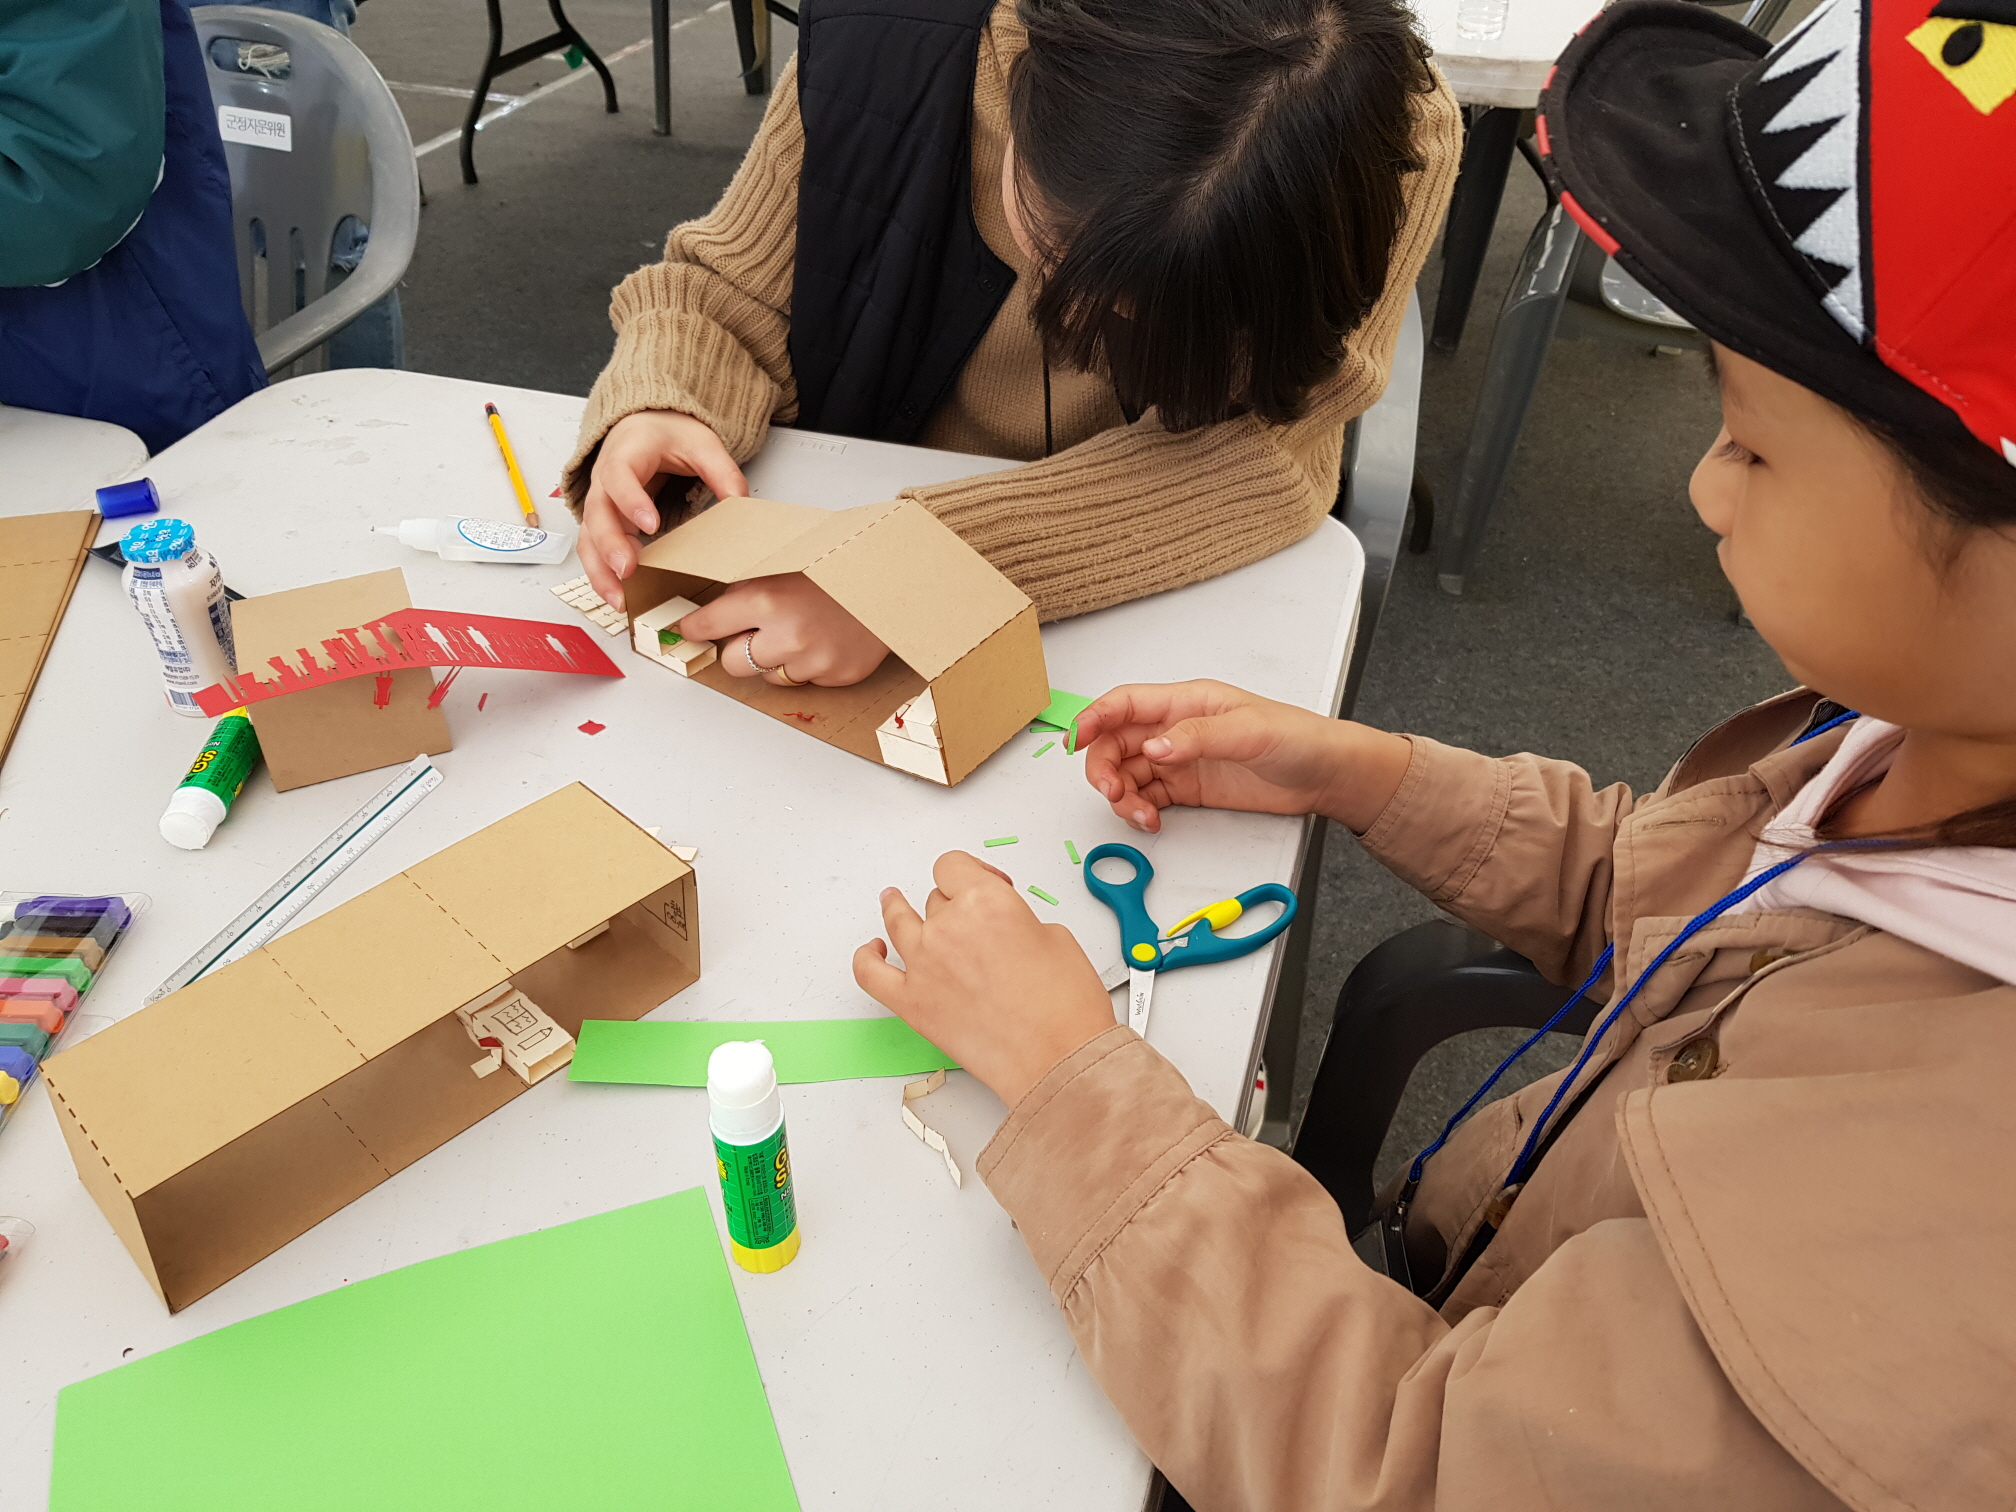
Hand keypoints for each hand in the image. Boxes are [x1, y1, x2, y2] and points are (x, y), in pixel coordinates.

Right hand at [579, 411, 748, 608]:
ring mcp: (600, 503)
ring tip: (620, 600)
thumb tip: (740, 504)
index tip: (650, 525)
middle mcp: (604, 479)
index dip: (631, 500)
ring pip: (588, 538)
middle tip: (628, 571)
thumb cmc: (666, 433)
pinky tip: (618, 597)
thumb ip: (722, 471)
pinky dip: (601, 575)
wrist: (644, 425)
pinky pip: (593, 550)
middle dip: (610, 545)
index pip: (619, 476)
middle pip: (597, 514)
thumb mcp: (701, 442)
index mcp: (626, 454)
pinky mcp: (604, 522)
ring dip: (600, 571)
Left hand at [680, 572, 890, 686]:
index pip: (707, 625)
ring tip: (803, 630)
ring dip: (777, 659)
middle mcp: (786, 635)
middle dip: (739, 648)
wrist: (893, 576)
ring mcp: (814, 661)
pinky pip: (806, 681)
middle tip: (758, 631)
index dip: (696, 627)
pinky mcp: (837, 676)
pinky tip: (826, 639)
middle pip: (732, 664)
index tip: (690, 629)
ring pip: (770, 676)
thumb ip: (746, 587)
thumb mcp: (784, 563)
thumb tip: (706, 611)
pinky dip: (810, 665)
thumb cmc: (836, 565)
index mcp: (765, 599)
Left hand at [853, 852, 1117, 1108]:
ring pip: (898, 922)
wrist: (1057, 1060)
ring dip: (896, 909)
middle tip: (973, 921)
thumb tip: (1002, 926)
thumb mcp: (1056, 936)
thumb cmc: (1065, 1007)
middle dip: (953, 905)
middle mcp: (949, 928)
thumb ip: (1017, 919)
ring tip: (893, 902)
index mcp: (986, 902)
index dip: (969, 871)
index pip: (954, 866)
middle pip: (935, 899)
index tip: (983, 882)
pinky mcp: (911, 1003)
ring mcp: (924, 965)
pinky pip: (870, 973)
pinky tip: (873, 950)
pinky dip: (866, 957)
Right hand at [1075, 680, 1412, 834]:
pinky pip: (1148, 797)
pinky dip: (1140, 810)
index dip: (1095, 718)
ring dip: (1123, 795)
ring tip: (1140, 815)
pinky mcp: (1188, 788)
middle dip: (1104, 767)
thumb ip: (1197, 737)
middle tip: (1112, 792)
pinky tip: (1152, 821)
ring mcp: (1181, 759)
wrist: (1326, 775)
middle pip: (1117, 742)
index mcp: (1186, 701)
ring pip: (1128, 773)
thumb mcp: (1249, 731)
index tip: (1077, 740)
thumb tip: (1154, 746)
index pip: (1126, 703)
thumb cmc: (1297, 738)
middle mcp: (1176, 728)